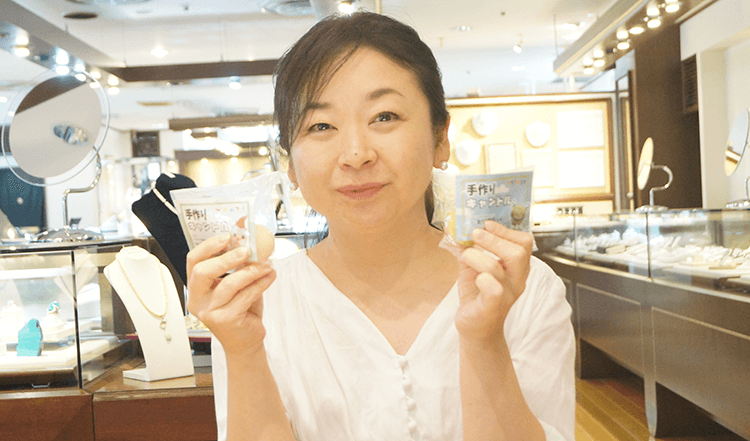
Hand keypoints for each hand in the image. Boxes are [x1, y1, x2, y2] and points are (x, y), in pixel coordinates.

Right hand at [186, 234, 275, 356]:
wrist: (246, 340)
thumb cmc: (240, 310)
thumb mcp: (236, 284)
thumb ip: (238, 265)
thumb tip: (249, 238)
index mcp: (197, 287)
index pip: (193, 261)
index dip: (209, 246)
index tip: (228, 236)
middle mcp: (198, 300)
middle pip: (203, 272)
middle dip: (226, 258)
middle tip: (246, 250)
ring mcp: (209, 311)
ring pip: (228, 284)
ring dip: (250, 271)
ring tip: (266, 265)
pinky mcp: (225, 320)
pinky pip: (245, 296)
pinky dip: (260, 284)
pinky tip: (270, 276)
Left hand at [455, 220, 532, 343]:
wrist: (475, 329)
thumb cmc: (477, 295)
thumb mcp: (473, 268)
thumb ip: (468, 248)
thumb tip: (453, 228)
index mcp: (515, 268)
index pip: (524, 243)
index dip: (506, 230)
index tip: (486, 223)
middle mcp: (516, 281)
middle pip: (518, 253)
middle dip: (494, 239)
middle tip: (475, 233)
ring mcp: (506, 295)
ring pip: (497, 268)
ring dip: (477, 256)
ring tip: (466, 255)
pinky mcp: (491, 308)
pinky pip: (493, 290)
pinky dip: (482, 279)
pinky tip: (474, 277)